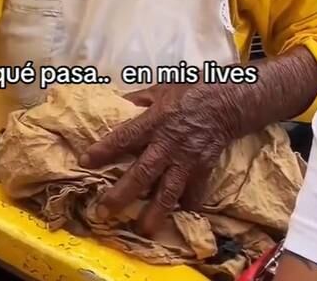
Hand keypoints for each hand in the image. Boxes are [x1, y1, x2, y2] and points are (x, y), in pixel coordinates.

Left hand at [80, 82, 246, 235]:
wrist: (231, 99)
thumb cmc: (195, 89)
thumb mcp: (164, 87)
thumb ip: (140, 100)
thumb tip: (116, 105)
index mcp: (155, 121)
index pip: (124, 137)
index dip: (104, 150)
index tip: (84, 162)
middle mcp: (169, 144)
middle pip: (142, 173)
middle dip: (121, 194)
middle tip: (102, 212)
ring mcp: (187, 158)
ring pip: (168, 190)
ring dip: (154, 211)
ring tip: (143, 230)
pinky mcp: (204, 167)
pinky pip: (195, 190)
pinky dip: (188, 204)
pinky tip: (179, 216)